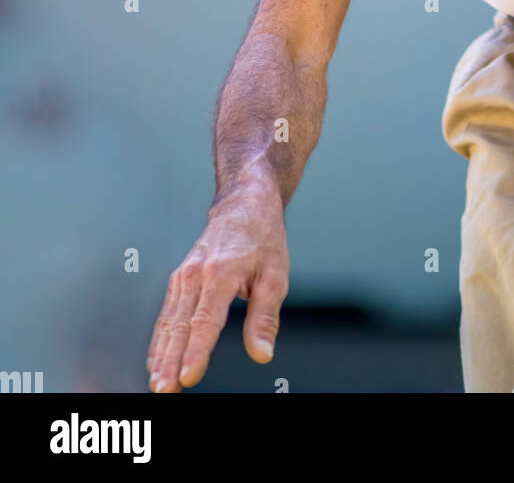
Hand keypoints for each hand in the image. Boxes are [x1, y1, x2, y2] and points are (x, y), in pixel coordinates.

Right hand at [147, 186, 288, 391]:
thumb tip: (262, 354)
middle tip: (164, 391)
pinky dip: (159, 339)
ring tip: (158, 384)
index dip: (196, 352)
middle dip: (169, 361)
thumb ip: (265, 318)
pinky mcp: (179, 279)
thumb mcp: (275, 276)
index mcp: (220, 274)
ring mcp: (183, 276)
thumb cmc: (263, 240)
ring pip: (168, 322)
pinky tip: (156, 361)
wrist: (244, 204)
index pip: (205, 321)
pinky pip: (166, 313)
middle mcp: (195, 275)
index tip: (188, 377)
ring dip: (160, 355)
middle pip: (179, 325)